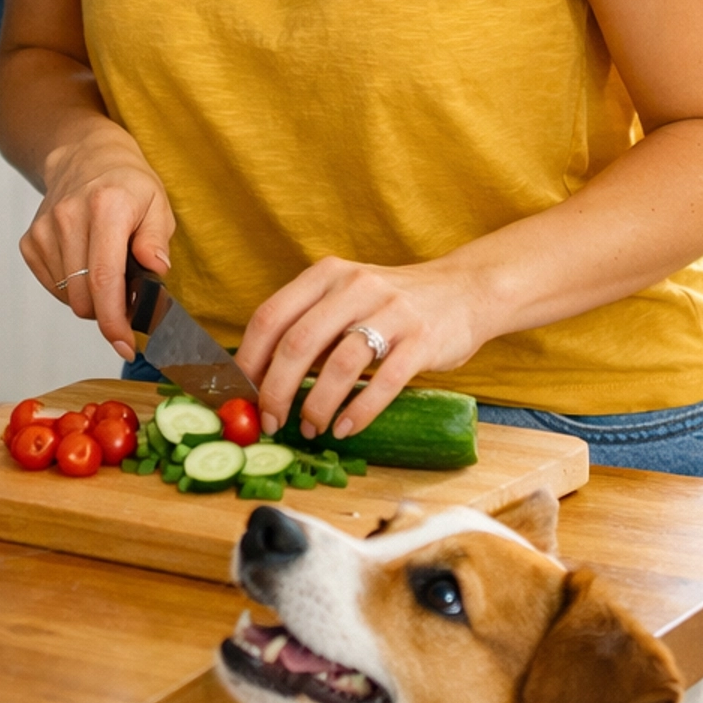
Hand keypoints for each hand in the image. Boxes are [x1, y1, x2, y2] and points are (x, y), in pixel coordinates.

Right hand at [19, 125, 174, 358]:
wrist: (84, 156)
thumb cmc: (127, 184)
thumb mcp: (157, 202)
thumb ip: (157, 238)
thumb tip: (156, 270)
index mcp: (107, 207)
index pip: (104, 278)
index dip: (114, 320)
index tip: (125, 343)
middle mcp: (69, 217)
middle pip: (83, 296)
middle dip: (108, 311)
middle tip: (127, 297)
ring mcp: (44, 229)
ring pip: (67, 296)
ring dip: (90, 298)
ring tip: (106, 271)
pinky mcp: (30, 240)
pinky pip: (52, 286)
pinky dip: (71, 288)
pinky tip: (84, 264)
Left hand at [234, 253, 485, 440]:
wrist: (463, 292)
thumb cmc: (390, 305)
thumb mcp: (345, 299)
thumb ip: (309, 327)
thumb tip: (260, 379)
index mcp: (327, 274)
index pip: (270, 316)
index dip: (250, 359)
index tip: (240, 394)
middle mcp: (355, 286)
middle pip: (298, 343)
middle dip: (276, 390)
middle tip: (270, 422)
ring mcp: (391, 311)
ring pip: (340, 364)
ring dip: (317, 405)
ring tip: (310, 429)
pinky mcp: (422, 339)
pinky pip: (384, 381)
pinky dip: (359, 411)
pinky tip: (345, 427)